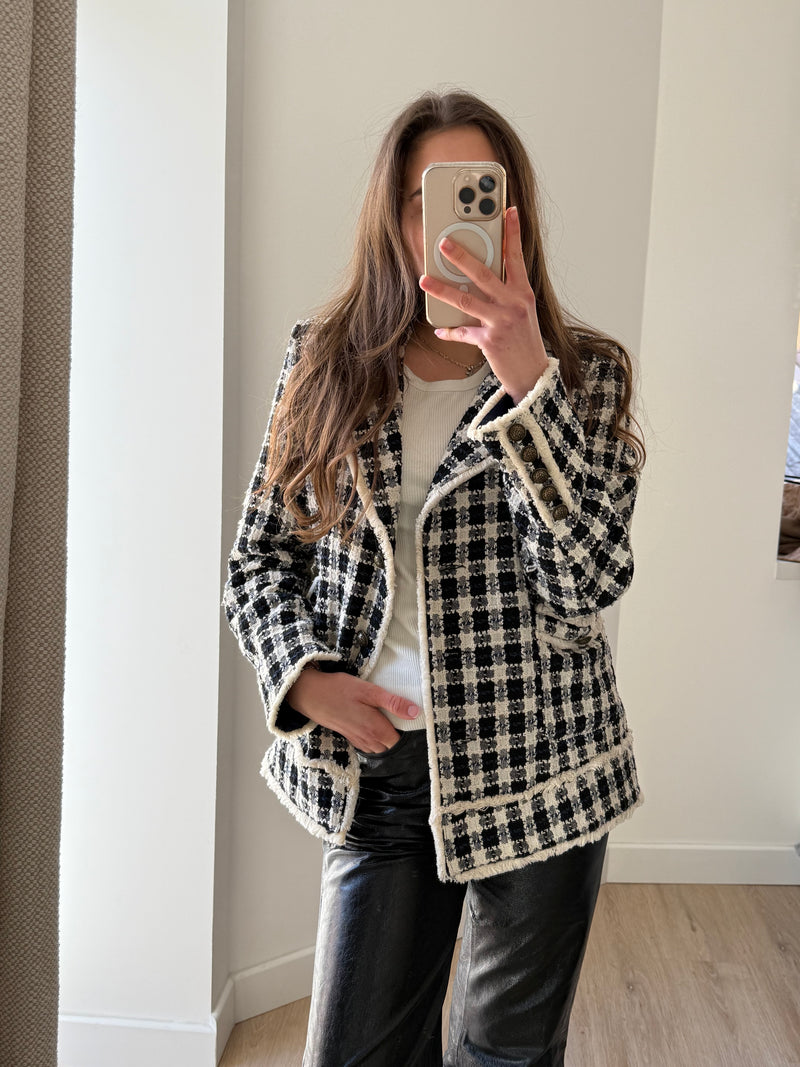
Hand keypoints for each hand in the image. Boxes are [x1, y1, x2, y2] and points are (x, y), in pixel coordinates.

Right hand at [286, 669, 420, 751]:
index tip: (414, 720)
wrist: (310, 695)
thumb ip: (392, 703)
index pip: (400, 741)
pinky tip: (374, 725)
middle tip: (403, 719)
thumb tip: (416, 712)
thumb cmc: (339, 690)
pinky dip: (374, 739)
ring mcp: (357, 740)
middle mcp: (368, 739)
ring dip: (386, 740)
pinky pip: (367, 745)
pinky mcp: (349, 737)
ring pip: (379, 748)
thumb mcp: (368, 691)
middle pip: (390, 746)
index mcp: (376, 729)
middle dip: (398, 737)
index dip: (408, 733)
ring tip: (391, 722)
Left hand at [418, 205, 549, 403]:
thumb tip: (480, 276)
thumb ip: (506, 292)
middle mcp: (513, 304)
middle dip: (461, 257)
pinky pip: (463, 332)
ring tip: (425, 280)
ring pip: (467, 300)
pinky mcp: (490, 340)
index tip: (508, 209)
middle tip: (443, 243)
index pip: (516, 257)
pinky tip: (439, 330)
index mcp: (522, 293)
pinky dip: (450, 332)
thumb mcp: (522, 311)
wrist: (532, 373)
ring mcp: (501, 322)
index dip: (512, 232)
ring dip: (443, 290)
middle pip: (484, 274)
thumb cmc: (524, 340)